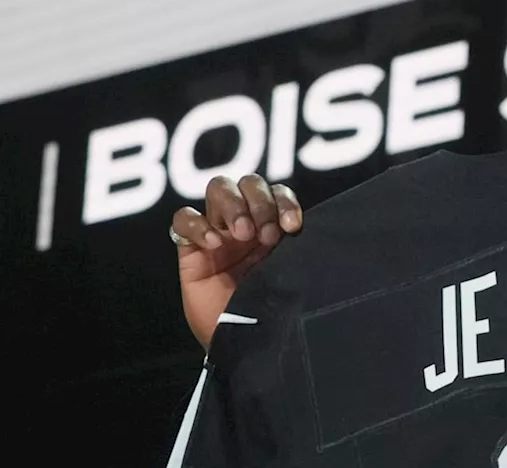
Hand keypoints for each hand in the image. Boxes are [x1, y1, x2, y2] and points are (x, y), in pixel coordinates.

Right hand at [171, 175, 301, 350]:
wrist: (244, 346)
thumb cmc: (270, 311)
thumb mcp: (288, 275)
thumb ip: (293, 248)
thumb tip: (301, 227)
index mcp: (272, 226)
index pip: (277, 192)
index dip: (284, 201)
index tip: (293, 227)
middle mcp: (245, 224)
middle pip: (248, 182)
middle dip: (259, 201)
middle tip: (265, 234)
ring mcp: (217, 233)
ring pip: (218, 189)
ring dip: (233, 206)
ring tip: (242, 234)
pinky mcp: (190, 250)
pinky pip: (183, 219)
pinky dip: (197, 224)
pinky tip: (213, 244)